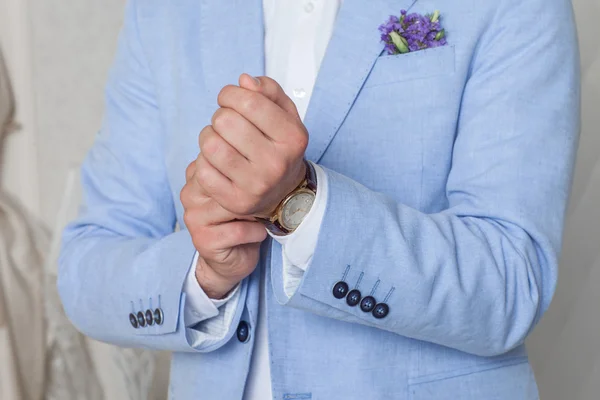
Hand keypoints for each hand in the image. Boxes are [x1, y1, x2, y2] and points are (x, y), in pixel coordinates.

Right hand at [181, 162, 267, 298]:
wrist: (235, 257)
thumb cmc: (245, 217)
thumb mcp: (244, 187)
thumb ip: (243, 167)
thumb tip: (261, 150)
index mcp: (198, 174)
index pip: (223, 159)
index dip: (250, 172)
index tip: (262, 185)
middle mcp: (190, 194)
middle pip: (228, 182)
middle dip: (253, 194)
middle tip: (262, 204)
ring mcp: (193, 217)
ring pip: (233, 205)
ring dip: (255, 214)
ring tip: (259, 218)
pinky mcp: (203, 239)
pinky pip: (238, 229)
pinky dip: (255, 232)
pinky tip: (257, 233)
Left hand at [196, 74, 307, 216]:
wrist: (284, 192)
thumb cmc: (278, 146)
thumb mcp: (285, 115)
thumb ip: (268, 91)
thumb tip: (244, 81)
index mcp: (292, 137)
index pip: (248, 101)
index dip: (230, 94)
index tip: (228, 99)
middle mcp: (276, 163)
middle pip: (224, 121)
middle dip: (220, 116)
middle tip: (227, 126)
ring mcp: (256, 185)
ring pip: (210, 145)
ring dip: (209, 138)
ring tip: (220, 142)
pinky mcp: (236, 202)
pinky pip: (203, 171)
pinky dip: (204, 163)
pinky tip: (217, 164)